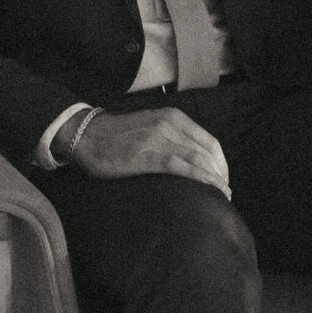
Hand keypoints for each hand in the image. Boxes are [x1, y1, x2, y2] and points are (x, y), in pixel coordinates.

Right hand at [68, 106, 231, 198]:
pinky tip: (208, 190)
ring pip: (198, 159)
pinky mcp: (147, 156)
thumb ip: (170, 136)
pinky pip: (181, 168)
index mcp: (172, 117)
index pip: (208, 140)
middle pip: (207, 151)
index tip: (224, 178)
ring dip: (214, 179)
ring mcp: (158, 139)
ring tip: (222, 195)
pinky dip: (199, 179)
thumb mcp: (150, 126)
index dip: (221, 162)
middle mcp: (169, 124)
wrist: (86, 134)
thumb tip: (192, 157)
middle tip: (225, 191)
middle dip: (221, 173)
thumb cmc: (116, 135)